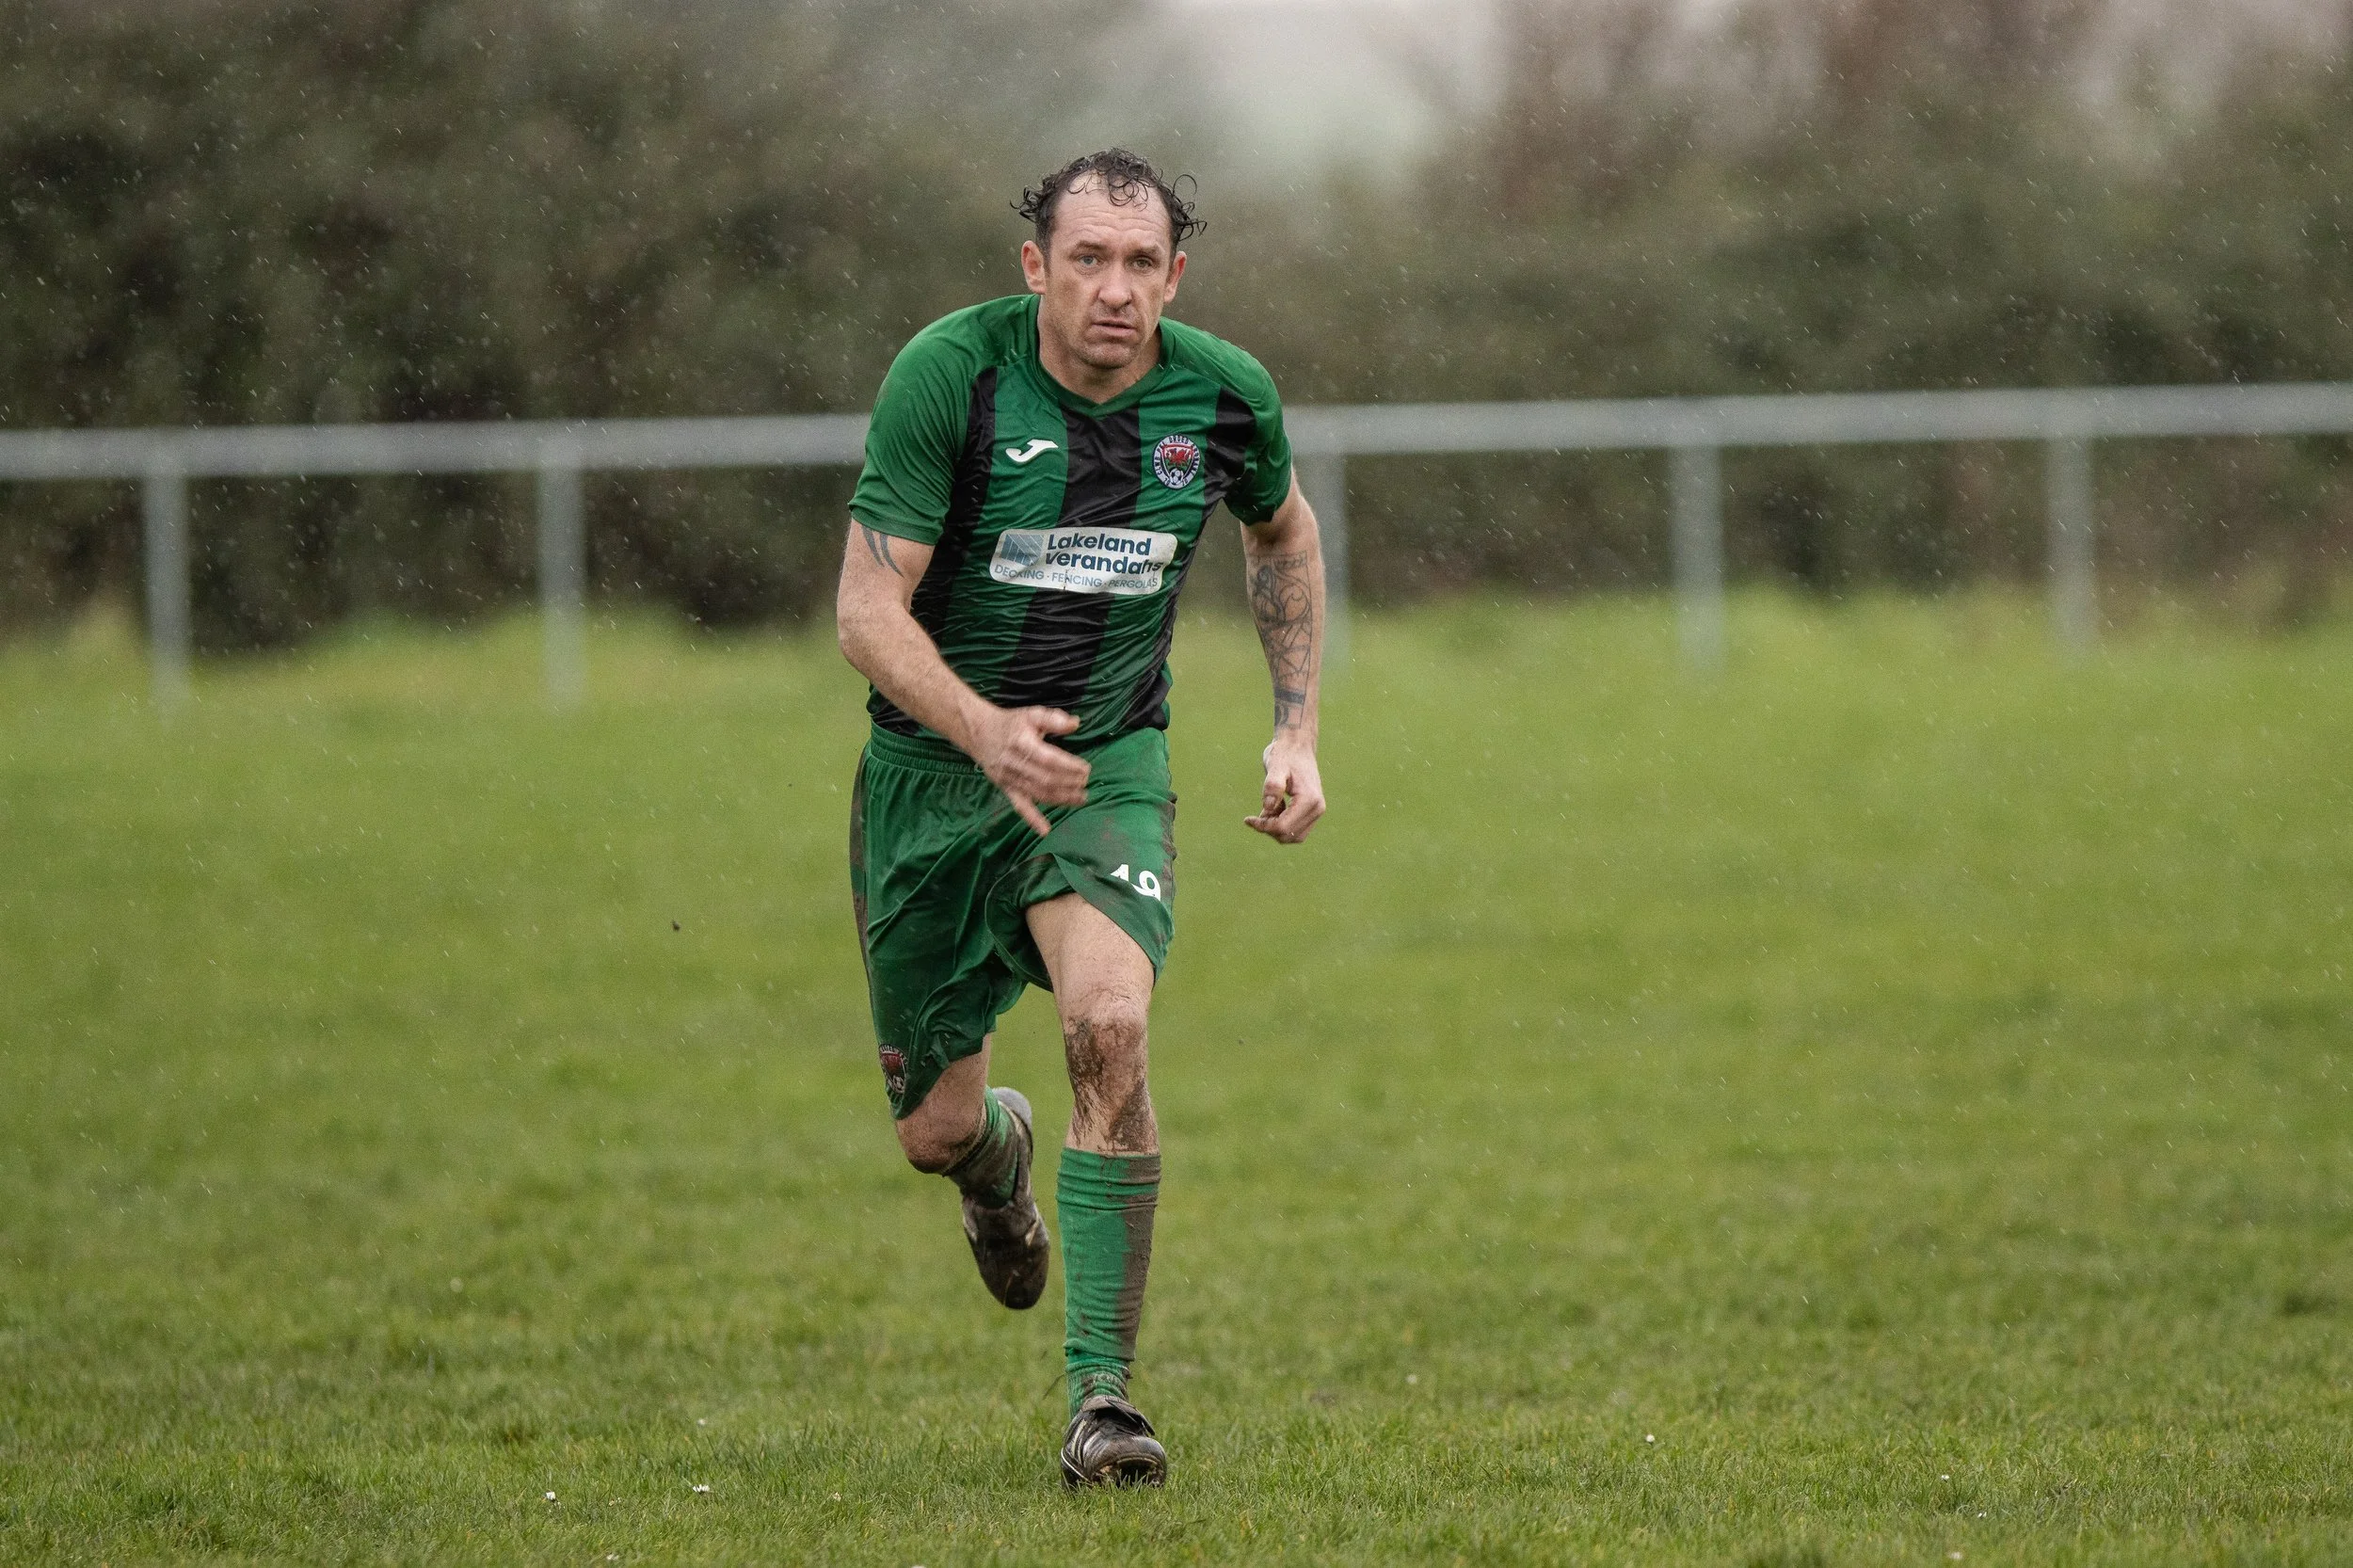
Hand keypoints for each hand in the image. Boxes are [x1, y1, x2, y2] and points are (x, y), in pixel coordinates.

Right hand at [970, 705, 1088, 834]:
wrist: (977, 732)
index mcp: (1022, 742)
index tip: (1086, 769)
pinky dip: (1032, 819)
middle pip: (1045, 778)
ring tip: (1081, 799)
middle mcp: (1015, 763)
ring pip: (1038, 793)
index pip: (1049, 759)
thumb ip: (1054, 718)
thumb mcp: (1031, 714)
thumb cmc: (1009, 723)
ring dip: (1061, 799)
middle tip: (1086, 783)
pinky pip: (1019, 806)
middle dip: (1069, 783)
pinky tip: (1045, 830)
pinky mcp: (1005, 788)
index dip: (1069, 766)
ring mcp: (1009, 779)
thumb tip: (1075, 724)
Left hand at [1245, 736, 1324, 843]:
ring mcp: (1316, 811)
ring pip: (1293, 836)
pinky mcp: (1312, 811)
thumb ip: (1272, 785)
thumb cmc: (1284, 754)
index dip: (1263, 827)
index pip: (1283, 827)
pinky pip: (1296, 830)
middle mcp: (1317, 808)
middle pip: (1288, 835)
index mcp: (1309, 799)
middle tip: (1257, 814)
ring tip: (1268, 808)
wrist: (1297, 746)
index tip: (1248, 819)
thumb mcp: (1275, 766)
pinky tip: (1275, 807)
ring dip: (1276, 828)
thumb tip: (1268, 807)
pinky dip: (1282, 824)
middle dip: (1269, 829)